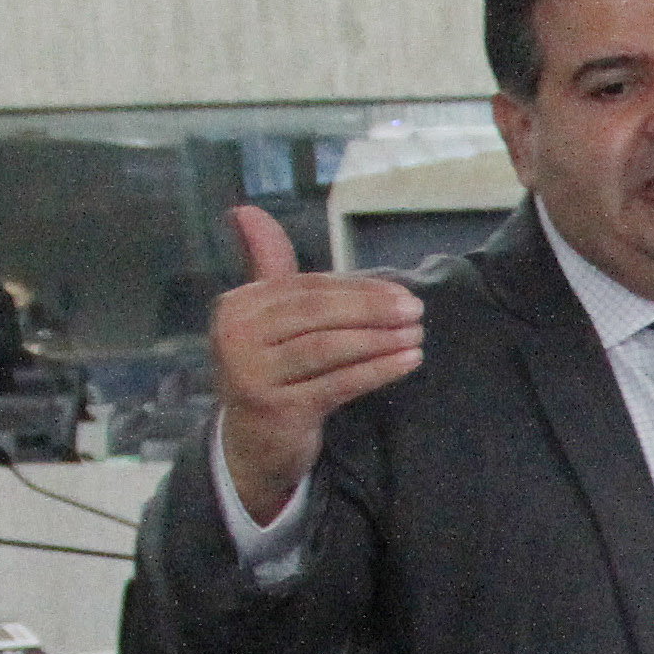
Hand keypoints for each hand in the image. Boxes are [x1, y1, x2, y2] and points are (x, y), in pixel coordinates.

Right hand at [206, 201, 424, 525]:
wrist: (252, 445)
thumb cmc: (270, 372)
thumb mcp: (266, 320)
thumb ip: (269, 267)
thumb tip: (246, 209)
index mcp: (236, 306)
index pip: (306, 289)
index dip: (356, 289)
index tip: (400, 291)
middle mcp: (236, 337)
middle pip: (316, 313)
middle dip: (371, 309)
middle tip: (416, 308)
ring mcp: (252, 375)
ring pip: (328, 348)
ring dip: (379, 339)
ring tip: (417, 334)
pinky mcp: (277, 409)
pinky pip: (337, 383)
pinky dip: (376, 370)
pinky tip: (408, 362)